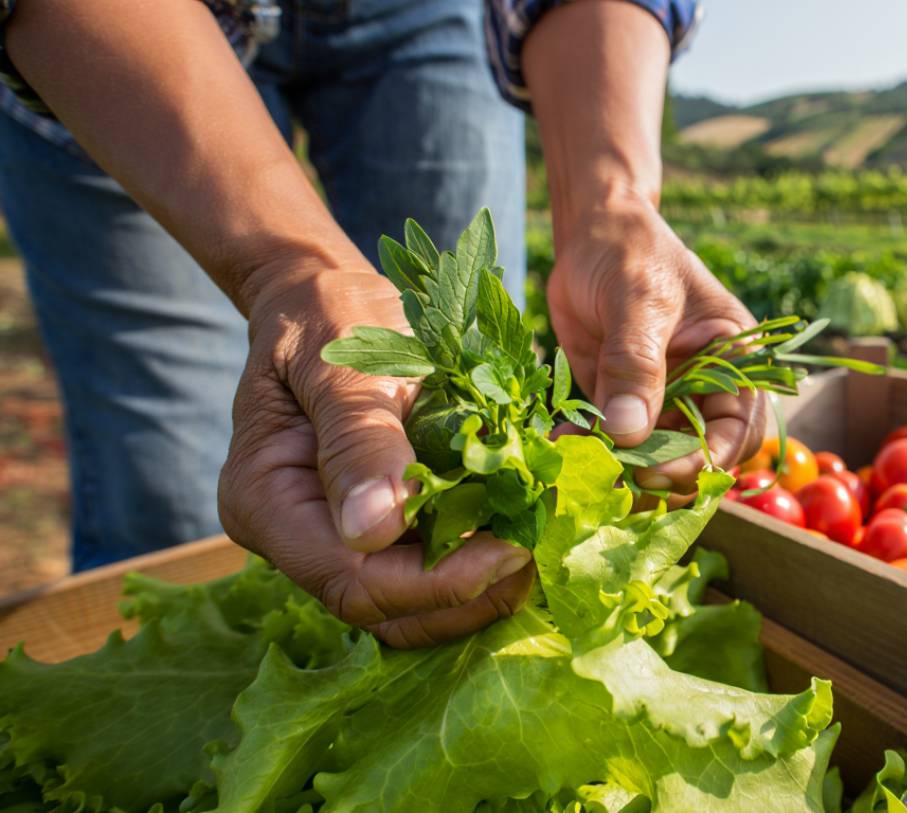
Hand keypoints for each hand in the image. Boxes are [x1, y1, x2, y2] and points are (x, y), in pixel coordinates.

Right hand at [218, 265, 532, 647]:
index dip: (435, 582)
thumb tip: (374, 530)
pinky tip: (522, 527)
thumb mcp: (347, 364)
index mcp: (268, 501)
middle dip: (468, 593)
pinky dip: (478, 558)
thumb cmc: (331, 315)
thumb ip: (359, 440)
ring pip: (412, 604)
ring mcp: (336, 537)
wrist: (328, 297)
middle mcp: (297, 536)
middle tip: (541, 550)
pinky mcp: (376, 529)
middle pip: (385, 609)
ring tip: (540, 541)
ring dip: (481, 586)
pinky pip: (427, 568)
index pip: (352, 582)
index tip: (510, 549)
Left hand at [546, 198, 765, 491]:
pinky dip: (587, 447)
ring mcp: (661, 398)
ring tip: (580, 465)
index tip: (659, 471)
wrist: (590, 230)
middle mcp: (704, 388)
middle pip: (696, 456)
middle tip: (614, 476)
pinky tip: (561, 441)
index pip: (736, 433)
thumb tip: (628, 433)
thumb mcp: (639, 300)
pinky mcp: (619, 400)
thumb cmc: (631, 251)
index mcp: (734, 362)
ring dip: (617, 467)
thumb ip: (635, 365)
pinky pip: (609, 439)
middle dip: (660, 475)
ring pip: (651, 456)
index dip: (703, 461)